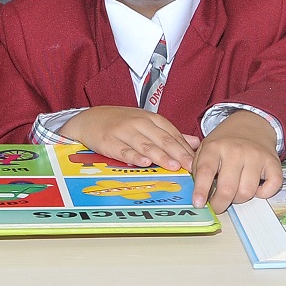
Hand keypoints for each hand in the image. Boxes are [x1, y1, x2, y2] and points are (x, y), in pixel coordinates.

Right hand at [60, 106, 199, 170]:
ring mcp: (123, 132)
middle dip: (178, 153)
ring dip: (160, 155)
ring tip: (173, 166)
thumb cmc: (119, 122)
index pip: (172, 133)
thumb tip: (195, 142)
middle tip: (190, 166)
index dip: (185, 148)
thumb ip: (170, 133)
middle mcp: (138, 123)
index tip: (197, 161)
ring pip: (145, 144)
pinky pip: (123, 150)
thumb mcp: (145, 122)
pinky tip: (144, 162)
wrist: (88, 119)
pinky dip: (134, 156)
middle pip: (162, 139)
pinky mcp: (109, 142)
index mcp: (150, 118)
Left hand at [191, 111, 282, 210]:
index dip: (201, 190)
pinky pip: (271, 187)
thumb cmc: (225, 141)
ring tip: (234, 193)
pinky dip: (263, 194)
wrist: (251, 124)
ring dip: (239, 199)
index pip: (206, 171)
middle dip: (220, 204)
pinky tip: (255, 188)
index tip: (199, 204)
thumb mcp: (206, 147)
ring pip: (247, 192)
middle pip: (227, 188)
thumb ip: (198, 167)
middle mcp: (236, 151)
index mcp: (215, 146)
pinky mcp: (273, 162)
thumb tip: (195, 192)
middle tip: (216, 206)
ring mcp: (256, 156)